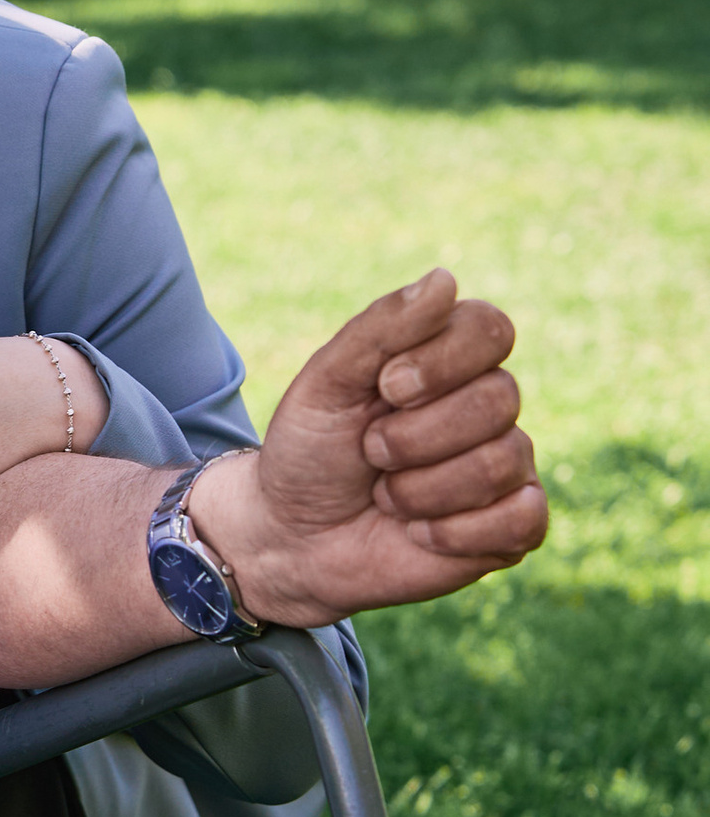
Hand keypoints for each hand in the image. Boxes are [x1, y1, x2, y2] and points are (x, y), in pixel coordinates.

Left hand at [191, 269, 544, 631]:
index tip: (386, 387)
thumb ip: (381, 328)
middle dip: (414, 436)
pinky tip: (418, 533)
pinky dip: (454, 532)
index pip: (491, 329)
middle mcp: (489, 406)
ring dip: (421, 489)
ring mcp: (507, 466)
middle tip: (372, 452)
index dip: (442, 361)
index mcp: (450, 359)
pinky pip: (523, 519)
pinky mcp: (512, 526)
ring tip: (386, 495)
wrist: (292, 537)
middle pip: (500, 398)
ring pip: (502, 462)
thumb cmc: (310, 451)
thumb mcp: (327, 382)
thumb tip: (445, 279)